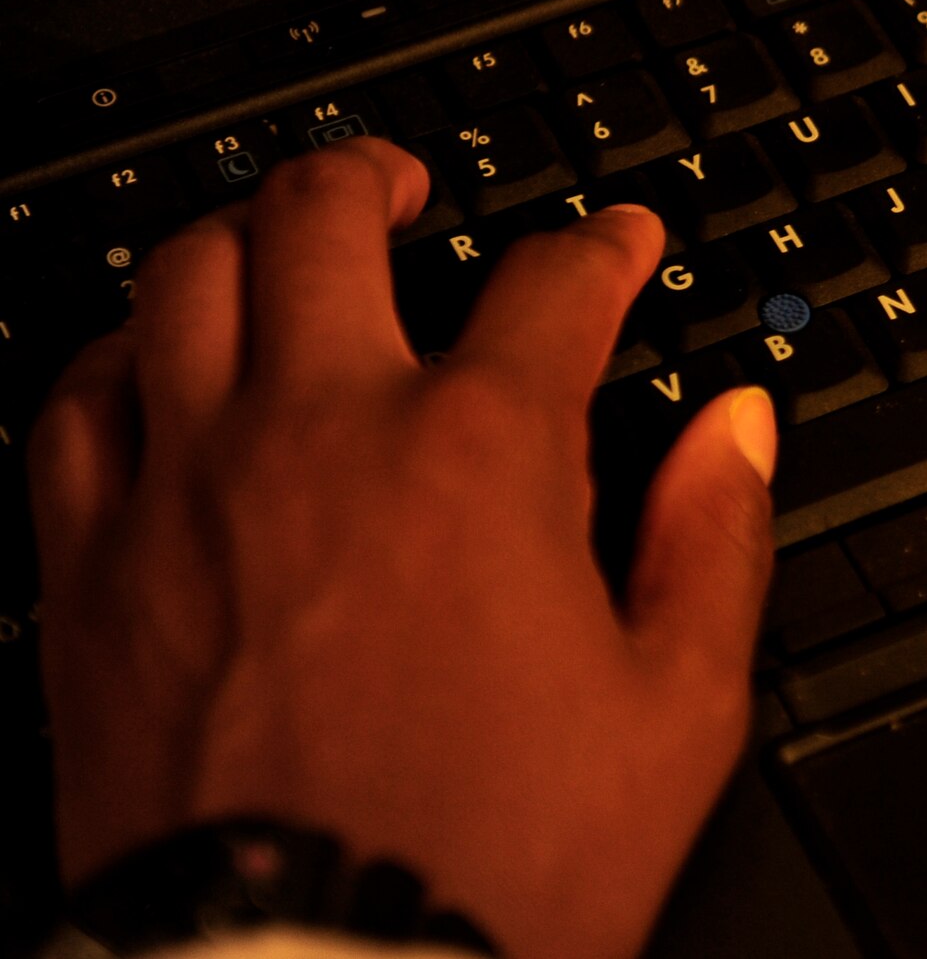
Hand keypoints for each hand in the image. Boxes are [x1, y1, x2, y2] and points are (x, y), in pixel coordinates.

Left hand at [28, 138, 777, 958]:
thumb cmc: (499, 861)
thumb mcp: (678, 707)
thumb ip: (717, 537)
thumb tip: (738, 425)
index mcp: (482, 455)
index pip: (553, 285)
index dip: (602, 244)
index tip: (618, 242)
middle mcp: (324, 434)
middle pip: (327, 218)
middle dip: (382, 175)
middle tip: (413, 186)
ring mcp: (192, 489)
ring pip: (188, 275)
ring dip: (247, 230)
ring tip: (284, 237)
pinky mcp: (93, 567)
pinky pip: (77, 400)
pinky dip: (122, 352)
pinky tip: (155, 362)